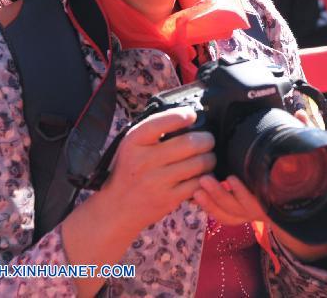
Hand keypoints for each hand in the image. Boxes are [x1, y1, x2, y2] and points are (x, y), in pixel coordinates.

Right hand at [98, 106, 215, 233]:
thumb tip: (189, 116)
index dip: (181, 116)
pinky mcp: (168, 199)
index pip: (161, 122)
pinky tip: (202, 175)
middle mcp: (144, 160)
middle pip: (190, 143)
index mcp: (134, 142)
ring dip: (210, 159)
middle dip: (206, 140)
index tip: (192, 115)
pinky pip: (198, 183)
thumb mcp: (132, 146)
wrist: (116, 209)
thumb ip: (154, 131)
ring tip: (208, 158)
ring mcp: (156, 181)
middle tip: (208, 141)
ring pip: (199, 163)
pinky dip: (206, 178)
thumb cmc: (130, 171)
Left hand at [193, 109, 326, 261]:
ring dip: (211, 201)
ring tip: (198, 187)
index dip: (243, 191)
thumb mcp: (305, 155)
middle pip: (237, 207)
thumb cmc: (299, 177)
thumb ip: (304, 135)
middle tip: (205, 179)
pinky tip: (198, 197)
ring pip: (228, 214)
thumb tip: (300, 113)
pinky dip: (211, 210)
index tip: (231, 177)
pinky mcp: (243, 216)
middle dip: (219, 194)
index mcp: (276, 196)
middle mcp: (263, 209)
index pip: (257, 198)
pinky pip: (224, 218)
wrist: (299, 206)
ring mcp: (251, 214)